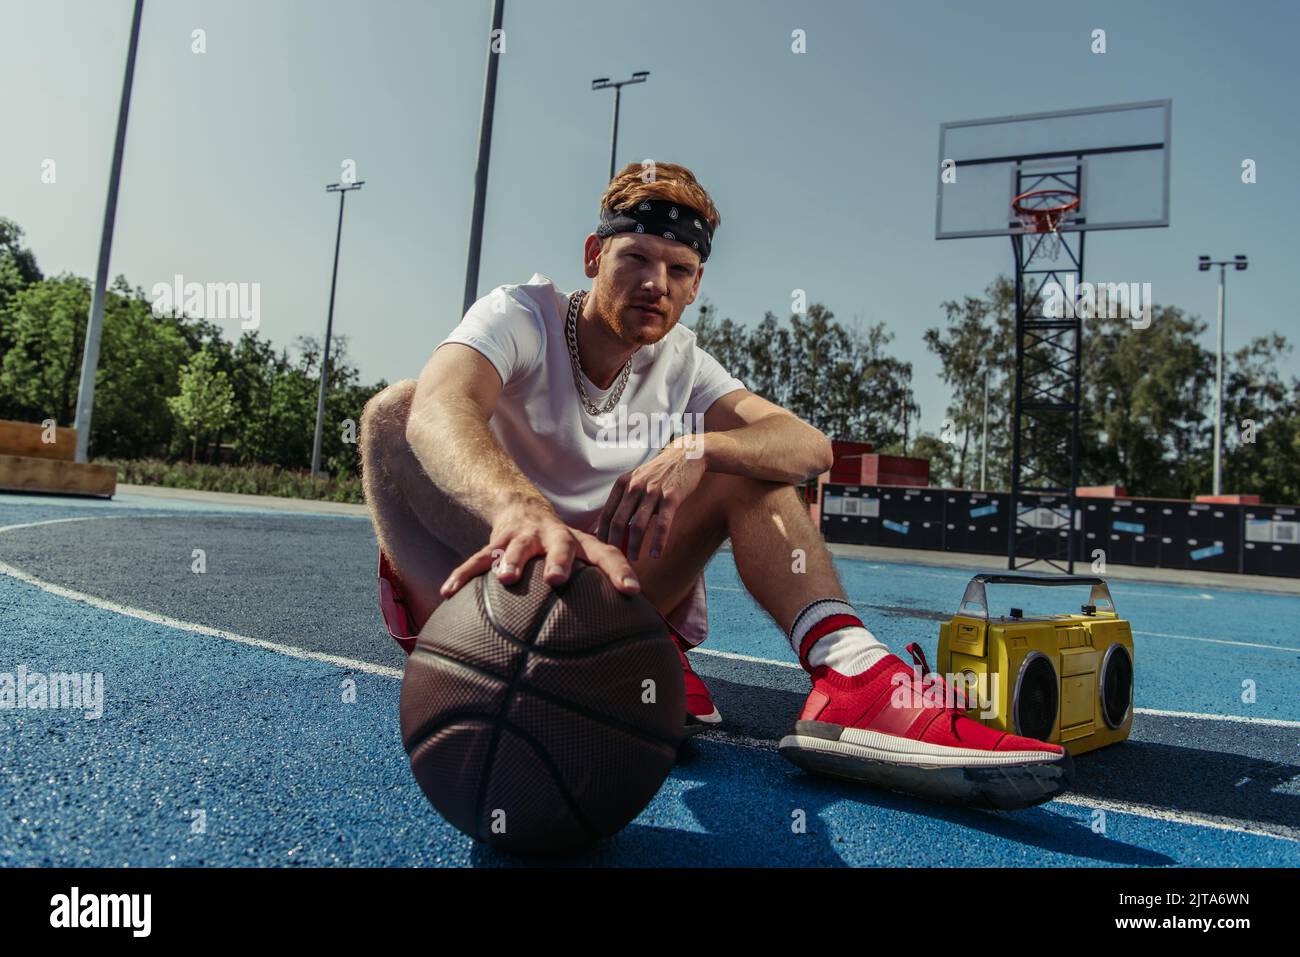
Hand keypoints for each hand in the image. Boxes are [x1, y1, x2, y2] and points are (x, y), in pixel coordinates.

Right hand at [439, 499, 640, 598]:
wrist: (524, 509)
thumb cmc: (561, 548)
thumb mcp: (583, 558)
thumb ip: (599, 589)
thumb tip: (627, 633)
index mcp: (581, 544)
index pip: (607, 554)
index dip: (620, 571)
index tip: (631, 591)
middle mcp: (554, 538)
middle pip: (562, 546)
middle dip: (559, 561)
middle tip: (557, 579)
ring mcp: (523, 539)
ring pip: (516, 548)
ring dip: (511, 561)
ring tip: (506, 578)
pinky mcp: (495, 544)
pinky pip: (476, 561)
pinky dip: (462, 576)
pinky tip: (448, 593)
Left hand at [597, 437, 707, 561]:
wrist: (686, 455)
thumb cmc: (660, 473)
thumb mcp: (638, 480)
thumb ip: (626, 501)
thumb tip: (615, 528)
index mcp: (623, 483)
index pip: (607, 514)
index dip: (602, 534)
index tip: (602, 550)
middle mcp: (635, 487)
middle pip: (618, 521)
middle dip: (615, 544)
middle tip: (615, 559)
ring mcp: (653, 491)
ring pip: (638, 525)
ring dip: (635, 546)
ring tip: (634, 559)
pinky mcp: (671, 496)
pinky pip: (662, 523)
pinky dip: (658, 541)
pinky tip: (656, 554)